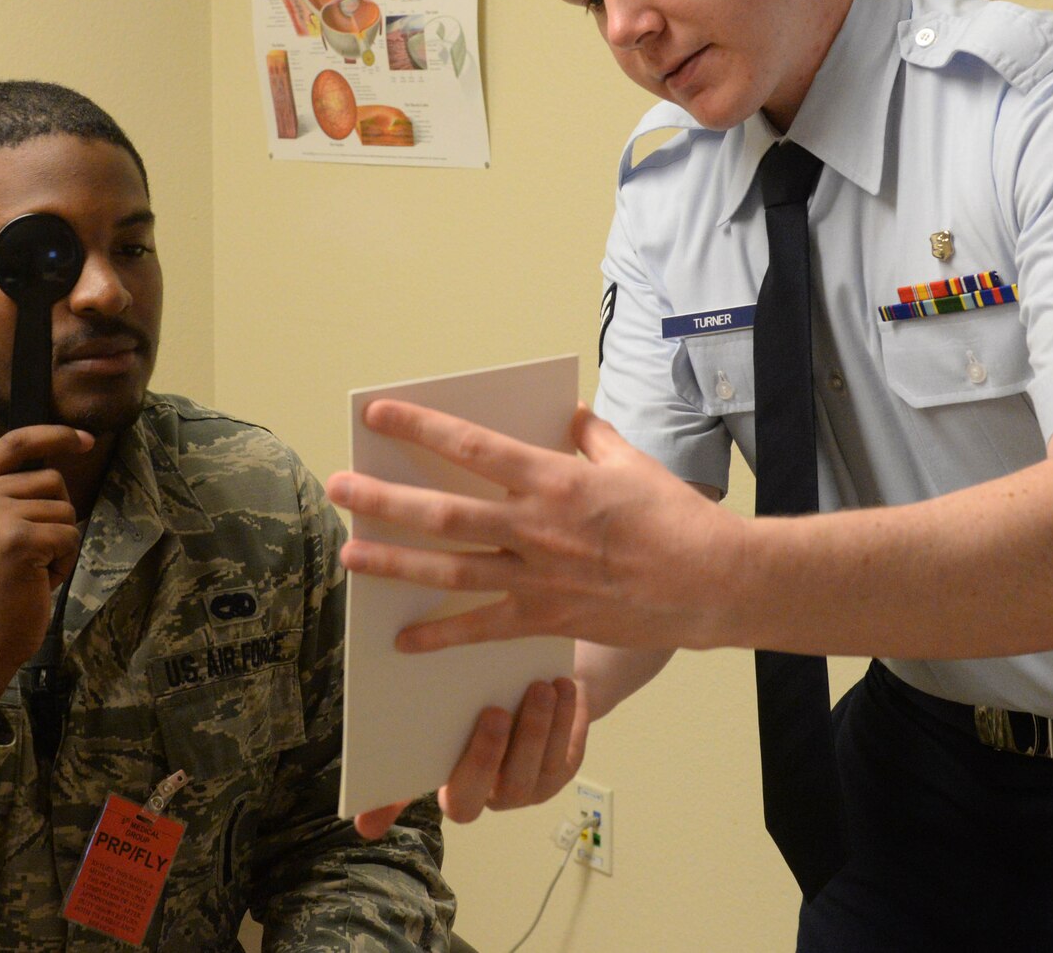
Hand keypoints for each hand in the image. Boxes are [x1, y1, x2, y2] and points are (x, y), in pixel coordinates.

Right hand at [0, 424, 91, 734]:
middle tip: (32, 555)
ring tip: (31, 571)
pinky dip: (64, 562)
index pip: (14, 442)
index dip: (54, 435)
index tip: (86, 440)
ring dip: (61, 543)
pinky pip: (69, 535)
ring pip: (65, 509)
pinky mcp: (17, 540)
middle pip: (51, 479)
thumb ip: (9, 496)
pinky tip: (38, 582)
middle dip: (57, 517)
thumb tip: (57, 468)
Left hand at [327, 403, 744, 653]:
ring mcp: (537, 577)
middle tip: (340, 490)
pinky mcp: (547, 619)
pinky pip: (483, 628)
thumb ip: (591, 439)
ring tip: (351, 555)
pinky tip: (403, 639)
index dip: (420, 428)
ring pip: (450, 569)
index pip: (472, 446)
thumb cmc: (676, 518)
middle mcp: (535, 527)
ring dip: (395, 562)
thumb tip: (569, 417)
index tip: (378, 413)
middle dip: (384, 501)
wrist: (712, 583)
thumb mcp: (631, 463)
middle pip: (444, 512)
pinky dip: (441, 637)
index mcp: (554, 480)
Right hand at [354, 676, 588, 838]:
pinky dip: (570, 717)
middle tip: (495, 708)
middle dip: (499, 750)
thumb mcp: (434, 739)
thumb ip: (400, 775)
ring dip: (541, 727)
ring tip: (541, 687)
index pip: (458, 801)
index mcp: (460, 791)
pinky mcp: (565, 767)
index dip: (462, 775)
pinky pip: (569, 747)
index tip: (447, 745)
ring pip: (540, 765)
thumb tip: (362, 825)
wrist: (519, 695)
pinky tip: (566, 687)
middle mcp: (499, 795)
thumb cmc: (469, 715)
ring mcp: (536, 784)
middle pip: (502, 785)